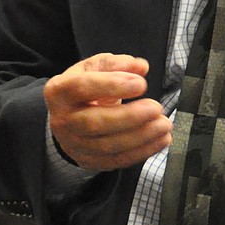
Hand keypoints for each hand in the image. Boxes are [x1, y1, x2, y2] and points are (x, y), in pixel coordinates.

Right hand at [44, 53, 171, 171]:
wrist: (70, 115)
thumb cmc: (87, 86)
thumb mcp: (97, 67)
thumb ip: (118, 63)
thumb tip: (140, 67)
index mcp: (60, 91)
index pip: (83, 87)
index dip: (113, 85)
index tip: (141, 84)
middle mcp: (62, 120)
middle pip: (94, 123)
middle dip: (130, 117)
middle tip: (157, 108)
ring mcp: (73, 144)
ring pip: (107, 145)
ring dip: (141, 137)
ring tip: (164, 125)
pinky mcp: (87, 160)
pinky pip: (116, 160)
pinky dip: (142, 151)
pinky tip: (161, 140)